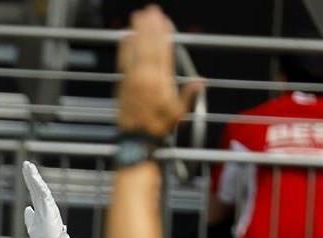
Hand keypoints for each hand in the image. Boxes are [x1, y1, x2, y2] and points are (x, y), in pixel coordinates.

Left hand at [22, 160, 71, 237]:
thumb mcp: (32, 228)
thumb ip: (29, 218)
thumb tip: (27, 209)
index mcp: (42, 208)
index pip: (34, 191)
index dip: (30, 180)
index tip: (26, 169)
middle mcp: (46, 205)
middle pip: (37, 187)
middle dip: (31, 175)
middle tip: (26, 163)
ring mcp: (49, 207)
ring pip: (41, 189)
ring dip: (35, 178)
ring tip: (29, 167)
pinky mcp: (50, 211)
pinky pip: (44, 196)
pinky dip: (40, 187)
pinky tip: (35, 179)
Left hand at [116, 5, 203, 137]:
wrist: (136, 140)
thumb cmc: (157, 128)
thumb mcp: (178, 113)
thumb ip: (188, 94)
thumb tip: (200, 82)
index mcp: (161, 83)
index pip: (163, 52)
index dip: (163, 34)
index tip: (164, 20)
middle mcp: (146, 78)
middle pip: (149, 46)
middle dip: (150, 27)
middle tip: (151, 10)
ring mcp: (132, 79)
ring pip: (135, 50)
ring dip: (137, 31)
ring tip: (138, 16)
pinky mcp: (122, 84)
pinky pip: (123, 60)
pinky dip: (125, 47)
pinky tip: (126, 36)